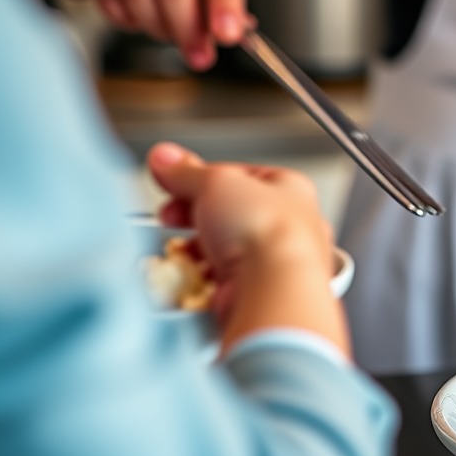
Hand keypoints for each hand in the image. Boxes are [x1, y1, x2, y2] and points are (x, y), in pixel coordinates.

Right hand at [146, 142, 334, 321]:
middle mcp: (290, 227)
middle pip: (229, 216)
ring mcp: (275, 265)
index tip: (171, 180)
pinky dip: (199, 283)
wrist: (275, 290)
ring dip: (195, 252)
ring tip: (177, 252)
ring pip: (224, 253)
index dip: (201, 177)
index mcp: (290, 188)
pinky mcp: (258, 297)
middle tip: (170, 216)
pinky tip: (187, 280)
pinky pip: (220, 286)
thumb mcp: (216, 182)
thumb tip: (166, 158)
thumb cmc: (268, 232)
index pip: (238, 176)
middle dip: (194, 216)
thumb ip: (186, 172)